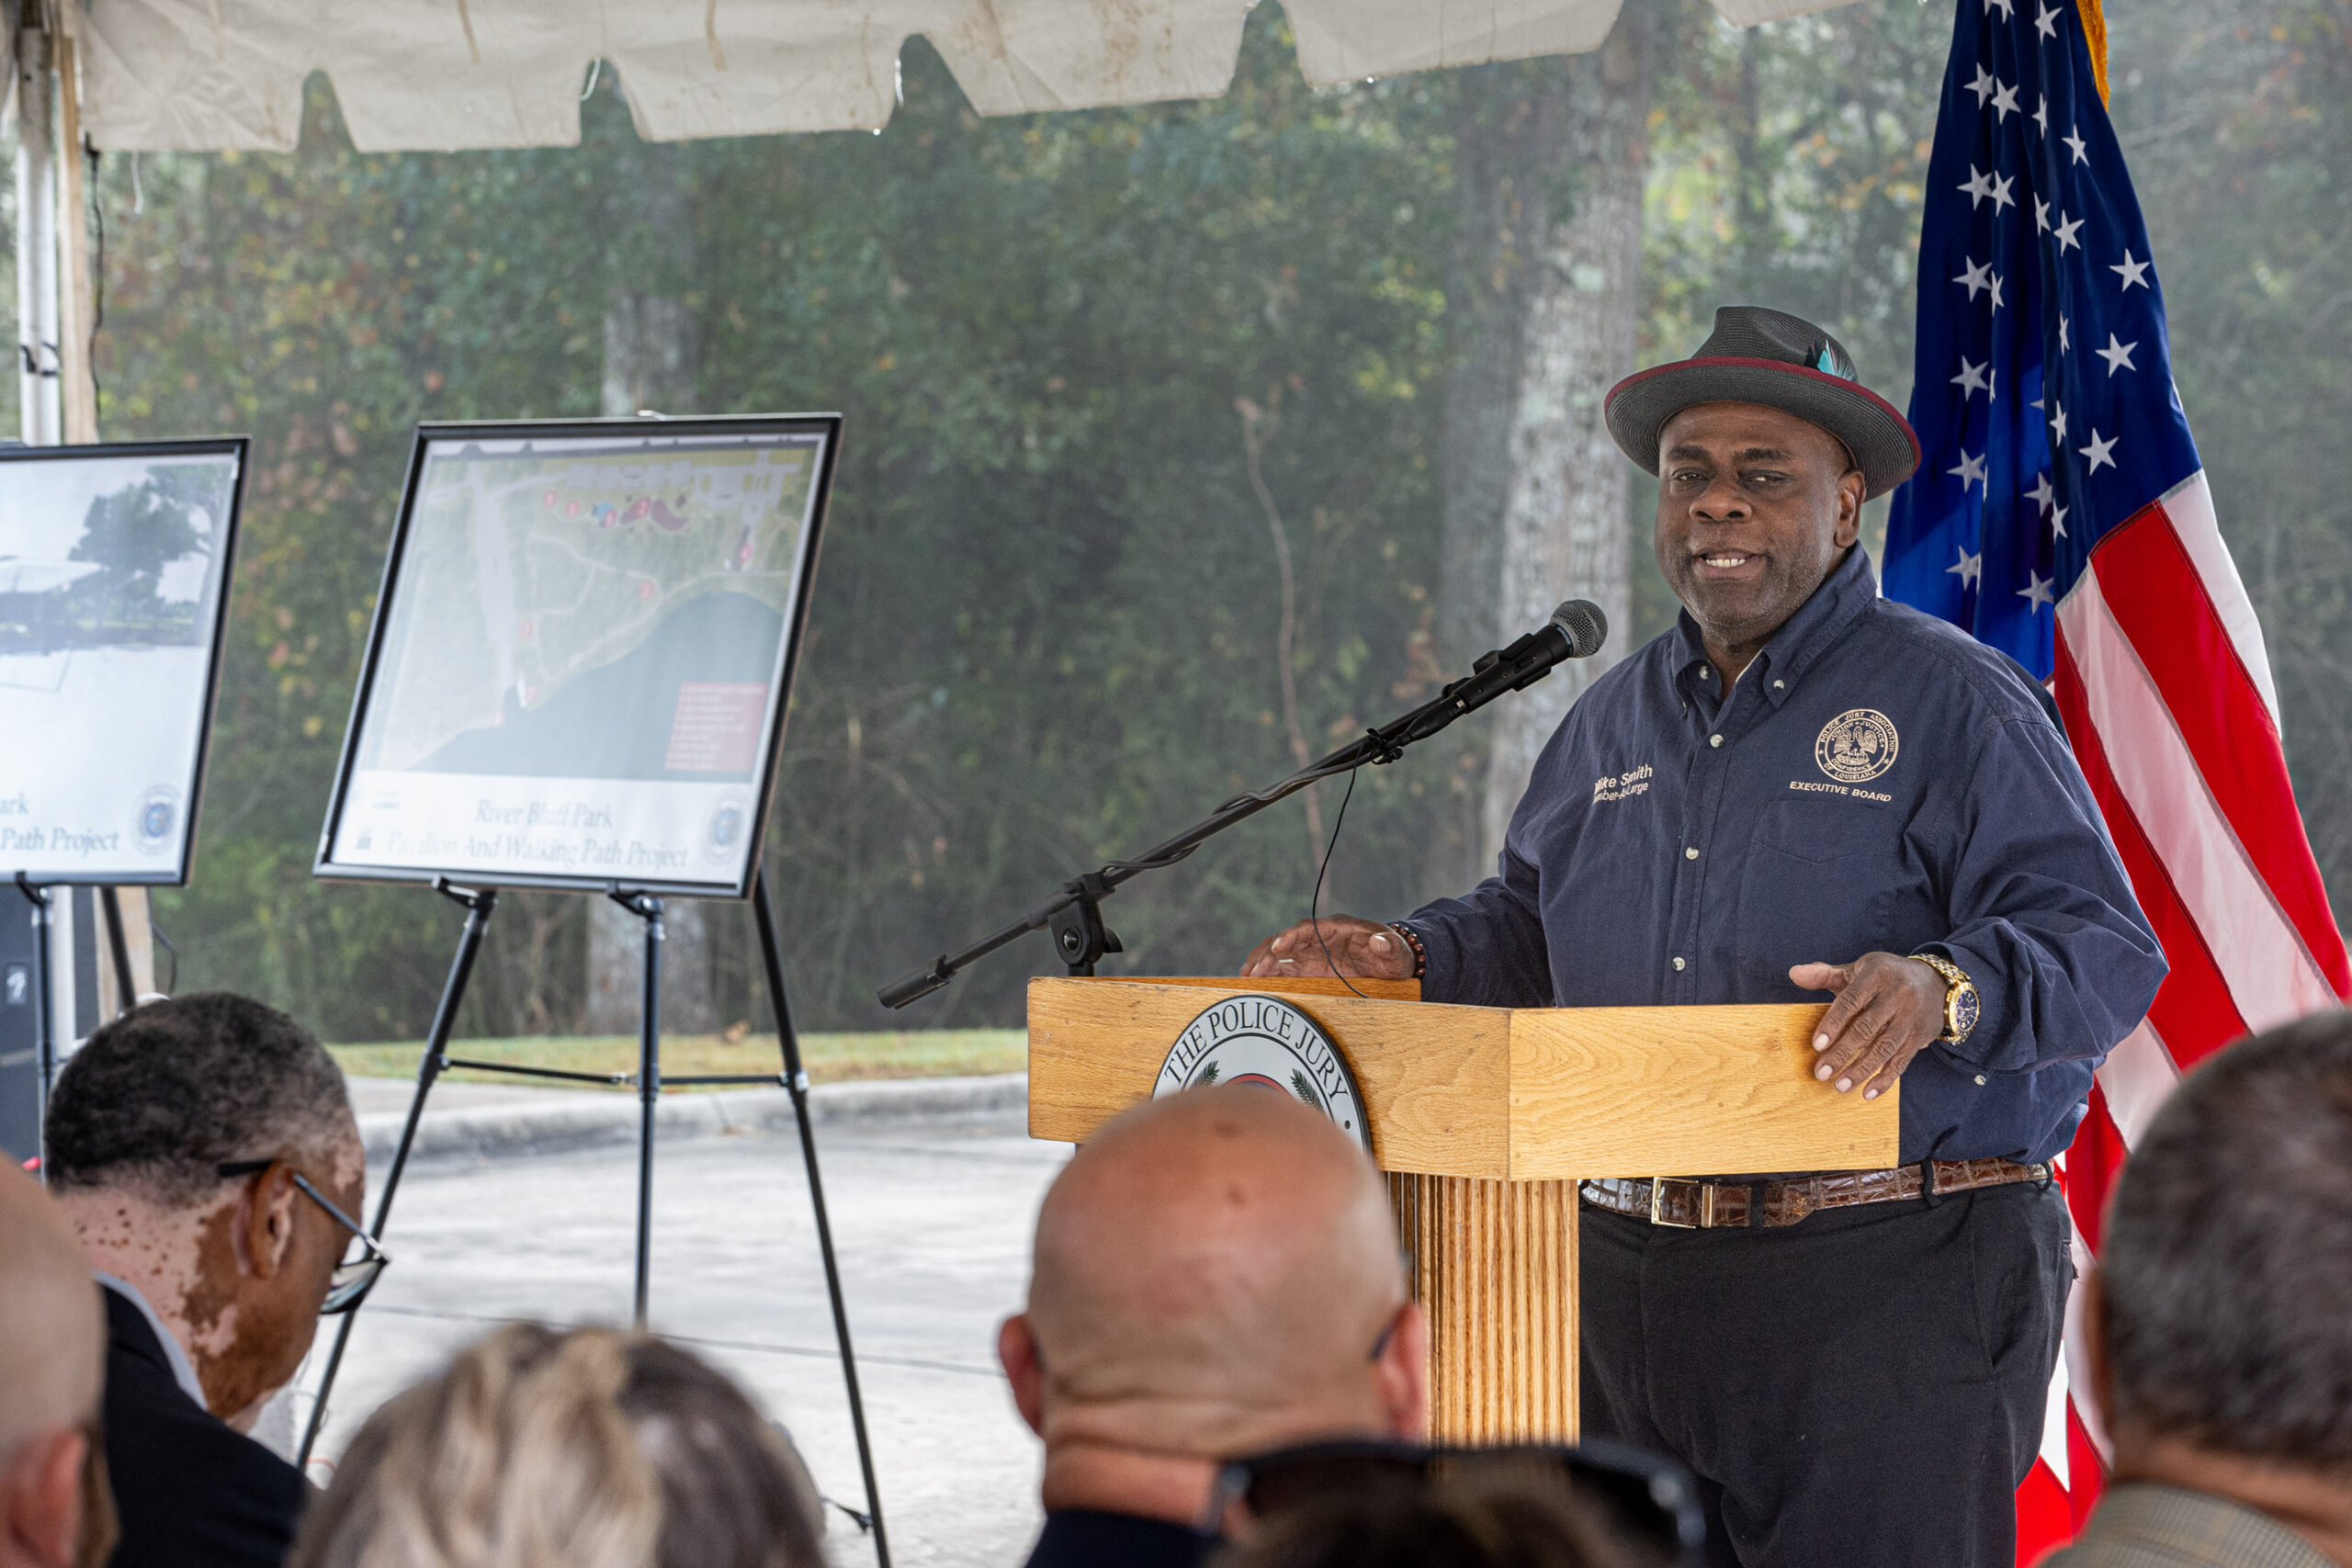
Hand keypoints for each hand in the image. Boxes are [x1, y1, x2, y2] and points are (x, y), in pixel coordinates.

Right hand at [1240, 915, 1415, 980]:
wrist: (1392, 965)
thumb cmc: (1395, 955)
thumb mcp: (1396, 951)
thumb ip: (1389, 946)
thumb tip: (1379, 941)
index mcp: (1338, 928)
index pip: (1309, 928)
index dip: (1292, 936)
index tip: (1278, 947)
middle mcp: (1321, 938)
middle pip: (1288, 940)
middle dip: (1269, 953)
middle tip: (1253, 970)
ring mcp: (1314, 954)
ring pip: (1282, 954)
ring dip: (1263, 963)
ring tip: (1247, 976)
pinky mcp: (1311, 969)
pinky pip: (1286, 970)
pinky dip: (1270, 975)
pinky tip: (1256, 983)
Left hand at [1789, 952, 1947, 1099]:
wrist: (1936, 984)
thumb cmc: (1885, 977)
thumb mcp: (1857, 970)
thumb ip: (1824, 974)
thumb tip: (1794, 974)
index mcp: (1877, 975)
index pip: (1850, 1001)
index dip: (1833, 1023)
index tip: (1817, 1045)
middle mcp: (1897, 995)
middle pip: (1866, 1028)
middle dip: (1842, 1053)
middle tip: (1821, 1073)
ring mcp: (1911, 1017)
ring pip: (1884, 1047)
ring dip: (1861, 1070)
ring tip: (1840, 1086)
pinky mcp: (1921, 1036)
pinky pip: (1902, 1061)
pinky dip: (1885, 1079)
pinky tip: (1868, 1093)